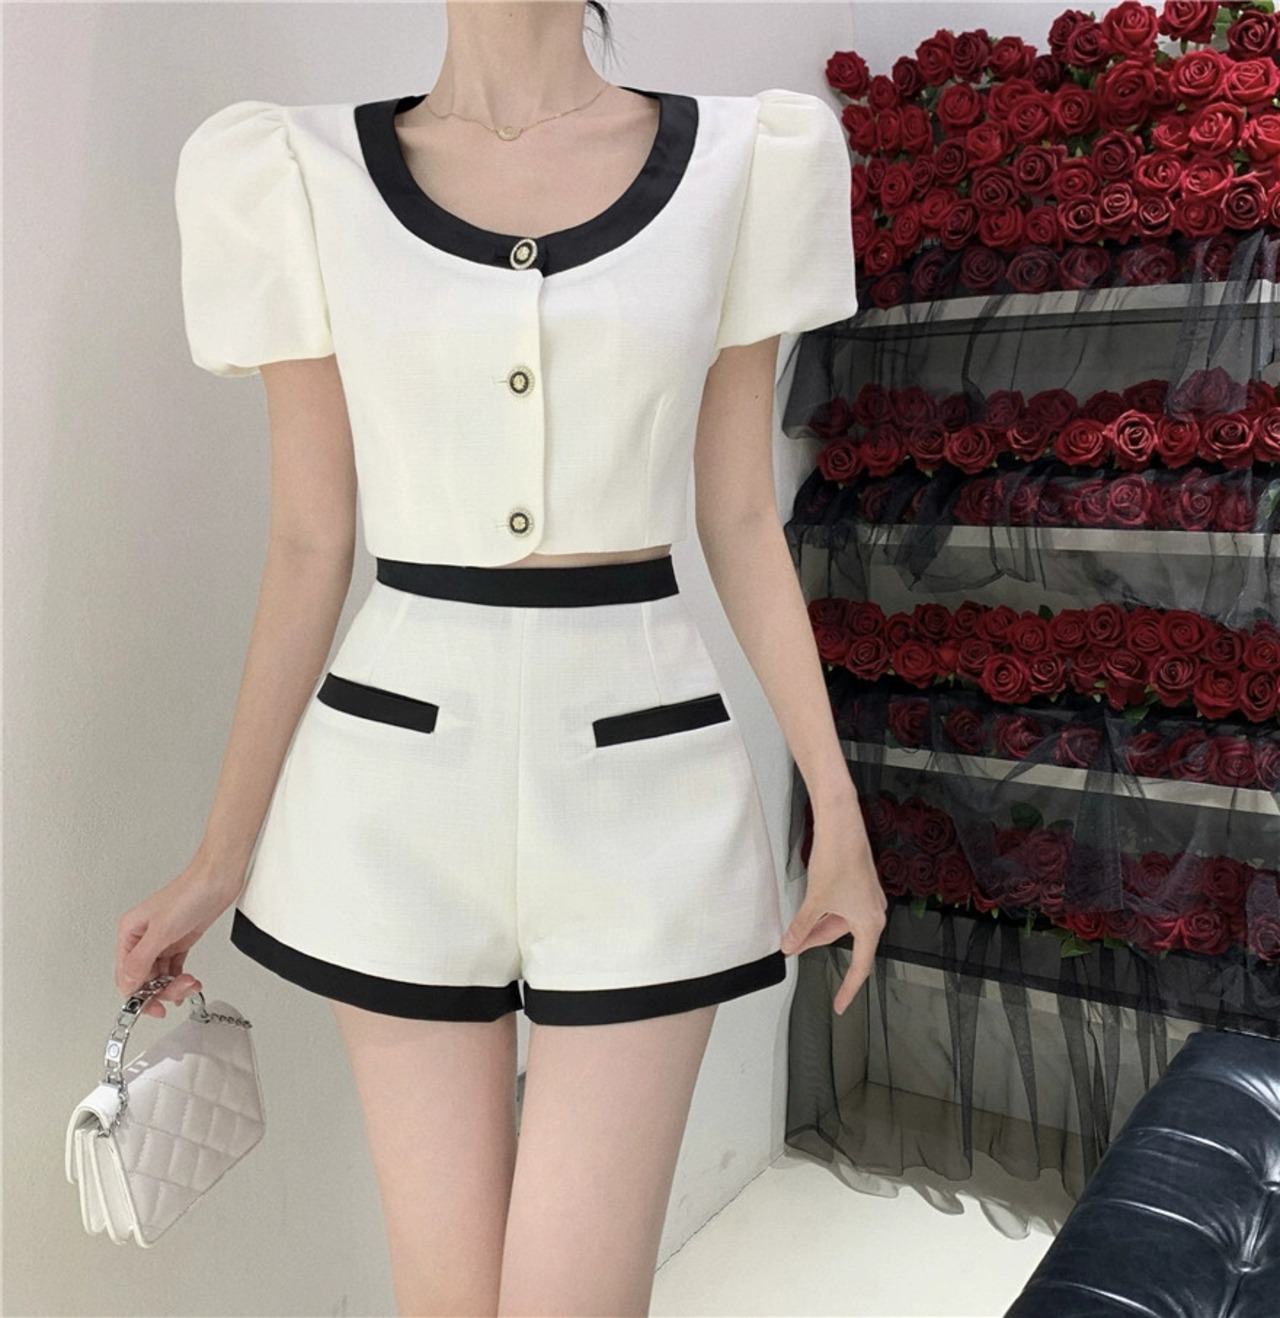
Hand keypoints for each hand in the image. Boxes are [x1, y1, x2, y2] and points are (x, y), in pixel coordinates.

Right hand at [115, 860, 242, 1017]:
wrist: (217, 879)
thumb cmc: (189, 893)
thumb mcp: (161, 930)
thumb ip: (141, 960)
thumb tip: (127, 984)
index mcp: (130, 933)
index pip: (125, 975)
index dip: (138, 996)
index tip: (154, 1007)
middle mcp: (143, 938)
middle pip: (143, 979)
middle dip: (161, 990)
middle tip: (179, 992)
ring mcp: (162, 940)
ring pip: (159, 976)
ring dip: (174, 985)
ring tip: (190, 984)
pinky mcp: (179, 941)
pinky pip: (173, 968)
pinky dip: (180, 978)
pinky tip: (190, 982)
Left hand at [780, 805, 886, 1014]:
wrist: (842, 824)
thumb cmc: (837, 859)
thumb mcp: (815, 900)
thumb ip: (802, 927)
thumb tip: (788, 947)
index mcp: (870, 923)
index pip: (860, 967)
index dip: (848, 989)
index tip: (839, 1005)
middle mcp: (873, 912)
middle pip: (843, 941)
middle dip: (816, 943)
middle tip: (792, 947)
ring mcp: (866, 898)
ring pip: (839, 923)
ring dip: (816, 927)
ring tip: (794, 929)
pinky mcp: (858, 885)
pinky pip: (840, 908)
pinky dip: (822, 913)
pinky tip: (806, 911)